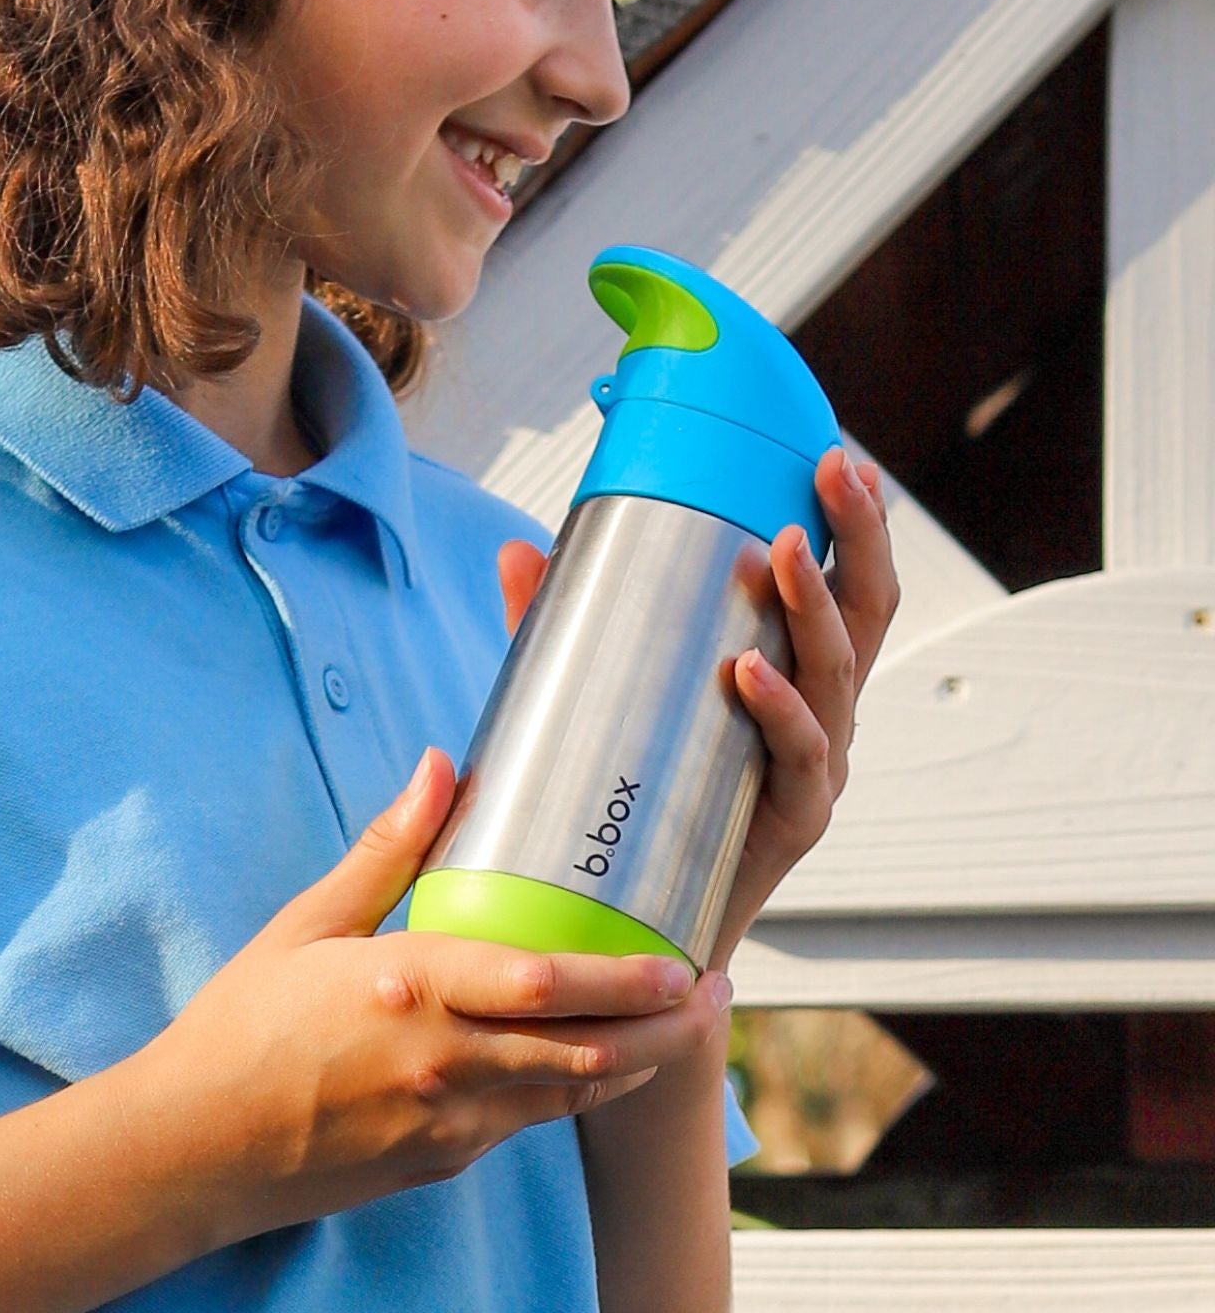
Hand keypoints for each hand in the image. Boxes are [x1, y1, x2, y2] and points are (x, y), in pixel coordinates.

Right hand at [129, 749, 733, 1245]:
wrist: (194, 1145)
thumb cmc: (242, 1026)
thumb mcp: (308, 922)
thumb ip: (386, 848)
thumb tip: (440, 767)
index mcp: (408, 989)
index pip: (543, 985)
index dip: (624, 980)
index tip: (681, 959)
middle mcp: (441, 1064)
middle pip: (583, 1050)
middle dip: (663, 1027)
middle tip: (714, 992)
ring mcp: (446, 1125)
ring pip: (570, 1095)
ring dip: (637, 1065)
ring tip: (684, 1029)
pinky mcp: (440, 1162)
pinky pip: (528, 1121)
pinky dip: (575, 1090)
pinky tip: (596, 1063)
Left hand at [496, 447, 901, 974]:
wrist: (643, 925)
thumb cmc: (634, 795)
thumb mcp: (591, 694)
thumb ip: (554, 627)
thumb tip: (516, 547)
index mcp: (797, 671)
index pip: (840, 584)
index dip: (853, 524)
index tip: (841, 456)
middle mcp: (822, 711)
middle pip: (865, 613)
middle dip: (858, 537)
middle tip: (838, 472)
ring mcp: (814, 766)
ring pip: (837, 675)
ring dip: (812, 608)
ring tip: (779, 550)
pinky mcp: (791, 819)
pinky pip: (798, 758)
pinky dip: (780, 712)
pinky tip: (750, 672)